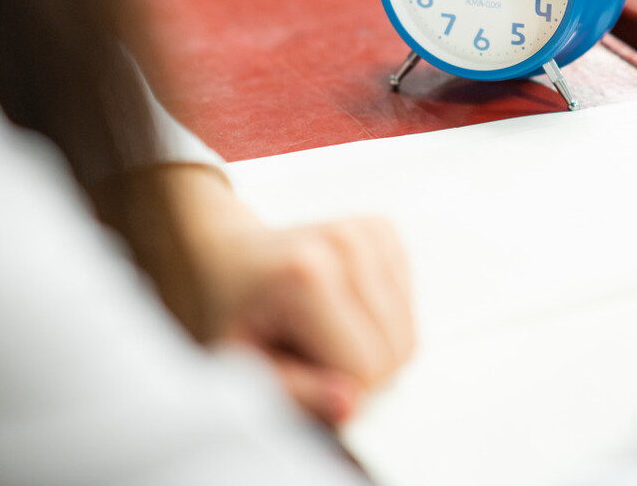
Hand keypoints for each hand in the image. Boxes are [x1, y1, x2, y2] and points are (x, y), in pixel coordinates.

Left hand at [225, 218, 415, 424]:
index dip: (334, 391)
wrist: (227, 255)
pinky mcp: (384, 230)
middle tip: (307, 355)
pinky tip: (341, 310)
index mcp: (307, 275)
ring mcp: (369, 231)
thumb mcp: (242, 367)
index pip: (365, 369)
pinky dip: (381, 322)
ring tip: (320, 331)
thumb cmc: (230, 314)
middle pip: (396, 351)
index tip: (297, 373)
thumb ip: (295, 394)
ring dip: (371, 348)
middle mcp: (346, 243)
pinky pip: (408, 307)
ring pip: (408, 334)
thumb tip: (351, 406)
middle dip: (358, 373)